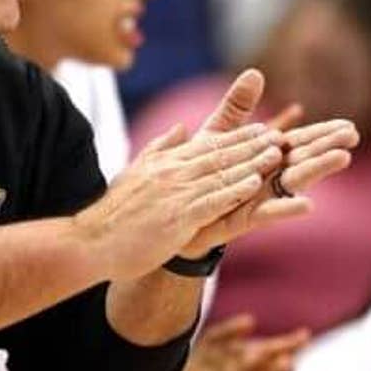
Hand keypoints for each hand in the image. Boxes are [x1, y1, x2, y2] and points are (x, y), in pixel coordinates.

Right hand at [77, 72, 286, 278]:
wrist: (91, 242)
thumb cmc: (114, 214)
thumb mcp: (136, 173)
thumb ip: (160, 150)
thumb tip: (180, 129)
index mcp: (165, 163)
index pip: (207, 145)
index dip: (237, 137)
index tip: (261, 129)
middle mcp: (172, 172)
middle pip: (220, 155)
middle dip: (252, 145)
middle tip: (279, 136)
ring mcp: (175, 194)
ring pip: (221, 174)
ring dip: (251, 163)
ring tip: (276, 155)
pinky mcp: (177, 218)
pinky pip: (212, 201)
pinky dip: (234, 190)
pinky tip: (254, 184)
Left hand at [172, 72, 359, 258]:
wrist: (178, 212)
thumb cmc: (202, 173)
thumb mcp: (219, 134)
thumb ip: (238, 107)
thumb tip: (255, 72)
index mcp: (265, 157)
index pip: (300, 142)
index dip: (323, 134)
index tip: (348, 125)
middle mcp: (269, 177)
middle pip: (304, 158)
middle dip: (328, 146)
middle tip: (353, 135)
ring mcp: (259, 197)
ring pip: (293, 182)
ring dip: (317, 170)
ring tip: (342, 158)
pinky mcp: (244, 218)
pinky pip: (268, 213)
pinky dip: (287, 208)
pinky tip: (308, 205)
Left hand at [213, 314, 309, 370]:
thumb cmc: (203, 360)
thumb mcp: (212, 340)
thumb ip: (230, 330)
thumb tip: (251, 320)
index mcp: (259, 353)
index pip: (281, 346)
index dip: (293, 341)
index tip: (303, 335)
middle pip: (281, 368)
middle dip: (283, 366)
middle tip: (284, 362)